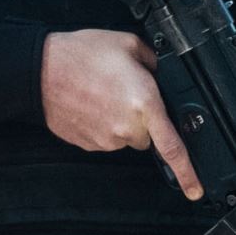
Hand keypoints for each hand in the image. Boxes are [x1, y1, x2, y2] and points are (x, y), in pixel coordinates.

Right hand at [38, 30, 201, 199]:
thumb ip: (153, 63)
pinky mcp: (88, 144)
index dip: (187, 171)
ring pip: (126, 136)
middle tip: (125, 92)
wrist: (39, 70)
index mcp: (143, 103)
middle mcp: (126, 127)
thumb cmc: (80, 55)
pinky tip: (92, 102)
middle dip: (144, 119)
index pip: (172, 146)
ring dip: (121, 120)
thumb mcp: (127, 44)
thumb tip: (161, 74)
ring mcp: (106, 139)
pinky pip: (106, 138)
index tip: (196, 189)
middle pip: (148, 136)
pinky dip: (103, 123)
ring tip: (103, 92)